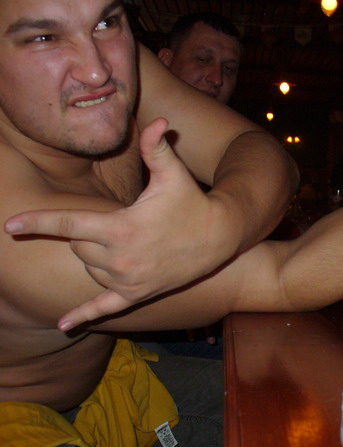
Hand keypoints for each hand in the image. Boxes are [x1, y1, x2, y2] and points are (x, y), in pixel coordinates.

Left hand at [5, 118, 238, 330]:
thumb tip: (160, 121)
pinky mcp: (135, 294)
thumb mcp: (173, 175)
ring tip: (130, 243)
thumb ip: (156, 148)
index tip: (10, 226)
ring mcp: (127, 280)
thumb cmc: (192, 202)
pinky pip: (103, 307)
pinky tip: (64, 325)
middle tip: (122, 222)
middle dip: (90, 232)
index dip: (38, 221)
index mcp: (121, 228)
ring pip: (88, 266)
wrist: (218, 238)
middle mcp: (119, 258)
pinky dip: (83, 315)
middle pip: (78, 245)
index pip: (69, 222)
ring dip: (97, 254)